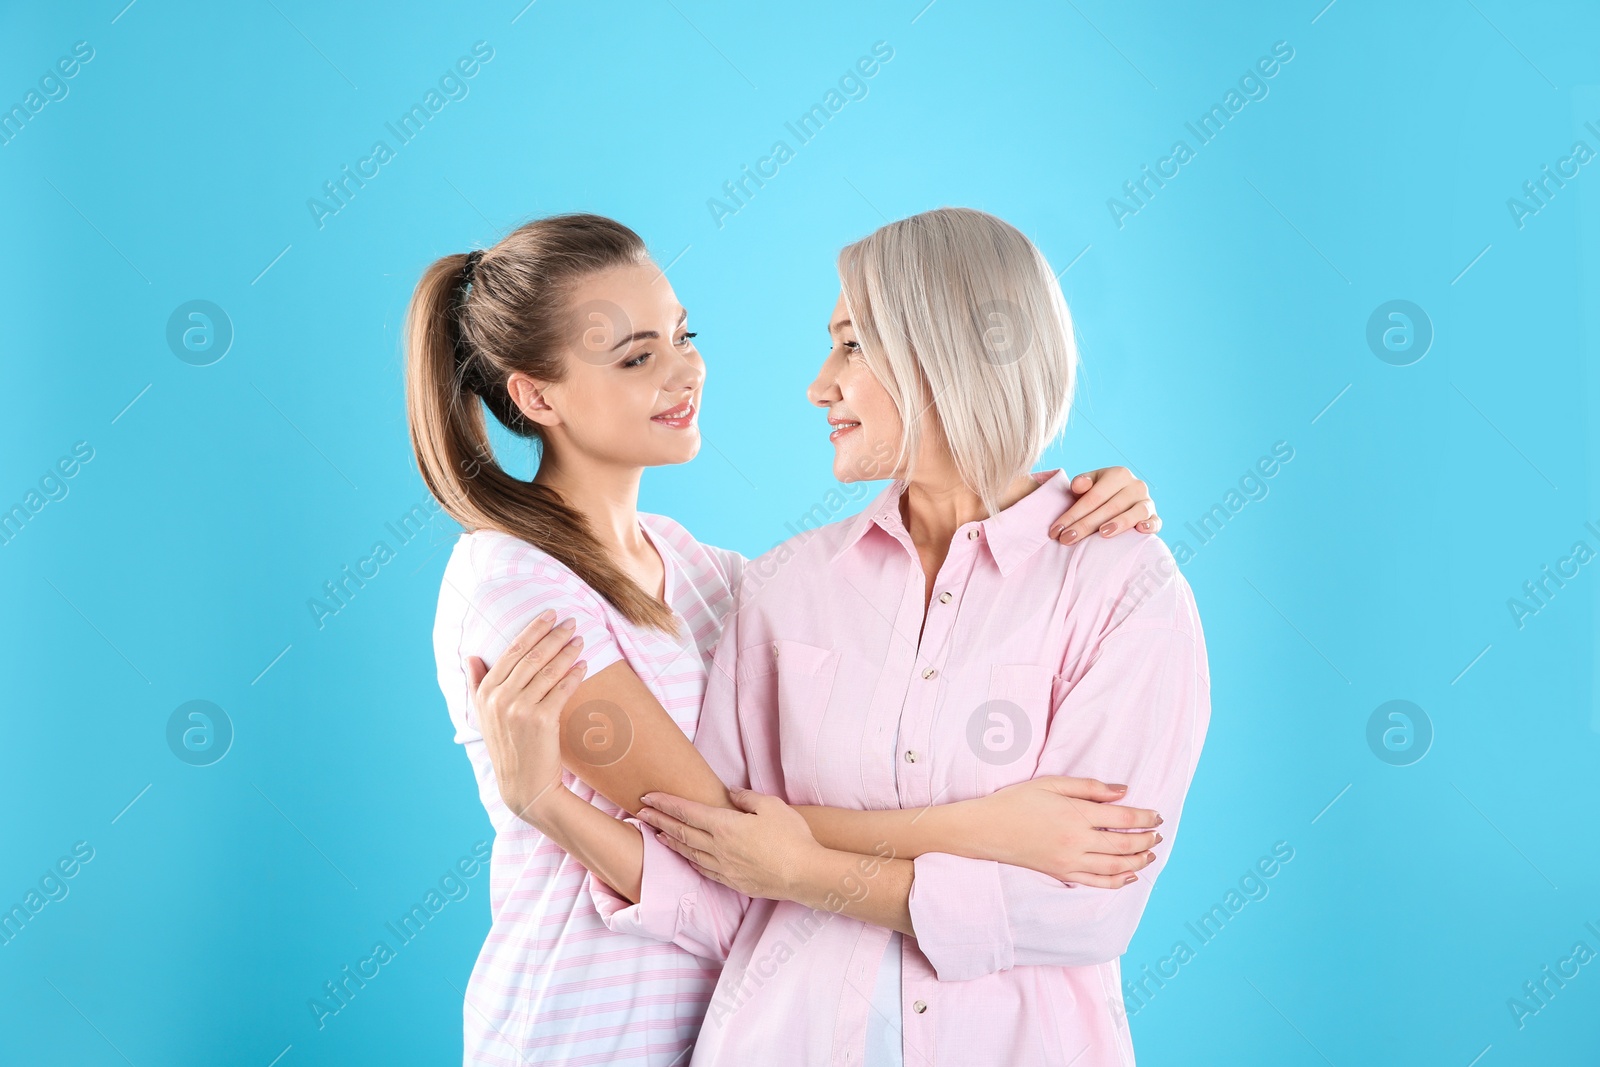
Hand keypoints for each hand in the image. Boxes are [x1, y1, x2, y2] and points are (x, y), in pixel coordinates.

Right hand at [463, 610, 588, 826]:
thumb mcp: (484, 716)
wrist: (523, 784)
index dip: (532, 630)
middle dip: (553, 635)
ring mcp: (520, 709)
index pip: (511, 651)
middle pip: (532, 656)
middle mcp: (500, 699)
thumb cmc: (507, 746)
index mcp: (485, 693)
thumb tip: (470, 656)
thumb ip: (477, 684)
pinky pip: (562, 689)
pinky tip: (583, 664)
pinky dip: (574, 674)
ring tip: (580, 639)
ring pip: (548, 670)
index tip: (548, 615)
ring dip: (567, 650)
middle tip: (570, 621)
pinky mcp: (542, 721)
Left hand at [637, 787, 824, 900]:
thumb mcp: (771, 805)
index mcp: (724, 825)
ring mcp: (723, 867)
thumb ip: (747, 798)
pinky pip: (703, 869)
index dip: (665, 803)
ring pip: (689, 852)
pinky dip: (689, 860)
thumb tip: (731, 794)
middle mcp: (717, 848)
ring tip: (657, 834)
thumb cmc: (791, 837)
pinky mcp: (732, 882)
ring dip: (671, 841)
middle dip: (659, 821)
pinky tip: (686, 856)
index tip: (648, 797)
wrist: (804, 874)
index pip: (686, 811)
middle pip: (681, 832)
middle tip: (641, 813)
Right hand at [959, 777, 1162, 887]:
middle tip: (1159, 834)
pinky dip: (1117, 881)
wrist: (986, 829)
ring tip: (1150, 853)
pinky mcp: (1062, 874)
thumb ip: (1089, 787)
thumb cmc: (1016, 801)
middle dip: (1147, 839)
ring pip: (1115, 866)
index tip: (1157, 815)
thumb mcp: (1051, 784)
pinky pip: (1096, 882)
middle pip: (1124, 844)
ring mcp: (1070, 861)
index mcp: (1076, 815)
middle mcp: (1077, 841)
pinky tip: (1128, 876)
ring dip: (1138, 860)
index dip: (1145, 817)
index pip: (1123, 817)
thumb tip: (1123, 791)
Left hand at [1048, 466, 1158, 544]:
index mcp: (1118, 474)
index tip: (1055, 531)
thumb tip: (1078, 485)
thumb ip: (1082, 483)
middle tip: (1066, 539)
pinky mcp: (1154, 516)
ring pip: (1134, 513)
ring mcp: (1147, 501)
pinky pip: (1156, 522)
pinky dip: (1150, 525)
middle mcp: (1135, 486)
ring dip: (1118, 524)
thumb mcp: (1091, 485)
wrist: (1122, 499)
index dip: (1073, 514)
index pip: (1093, 497)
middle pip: (1109, 507)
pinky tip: (1140, 530)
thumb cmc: (1100, 495)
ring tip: (1102, 534)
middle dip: (1085, 525)